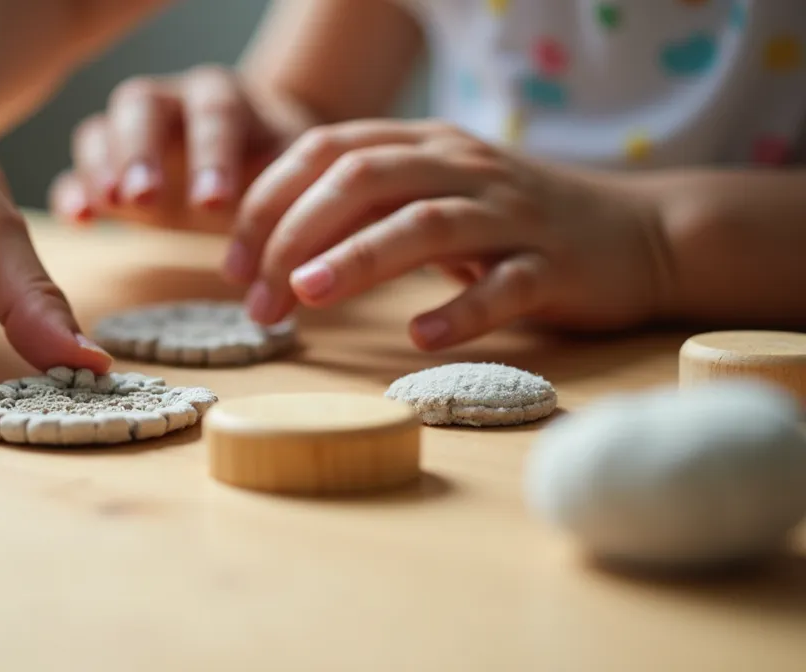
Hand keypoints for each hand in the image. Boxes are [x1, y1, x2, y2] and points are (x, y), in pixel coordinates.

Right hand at [47, 65, 312, 232]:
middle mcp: (171, 102)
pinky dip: (74, 190)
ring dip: (102, 167)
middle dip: (141, 151)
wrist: (251, 155)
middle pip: (143, 105)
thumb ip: (289, 201)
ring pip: (102, 128)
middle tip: (144, 198)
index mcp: (224, 96)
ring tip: (110, 205)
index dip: (212, 156)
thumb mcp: (292, 174)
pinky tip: (79, 220)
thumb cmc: (274, 168)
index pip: (215, 113)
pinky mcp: (106, 164)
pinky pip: (77, 168)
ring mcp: (131, 130)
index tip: (213, 205)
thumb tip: (296, 256)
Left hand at [229, 120, 672, 349]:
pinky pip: (504, 285)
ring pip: (427, 223)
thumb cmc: (512, 226)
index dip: (270, 200)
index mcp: (424, 146)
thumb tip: (268, 247)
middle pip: (364, 178)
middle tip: (259, 298)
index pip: (328, 150)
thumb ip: (363, 206)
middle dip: (296, 233)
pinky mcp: (554, 266)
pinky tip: (420, 335)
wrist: (639, 235)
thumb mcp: (433, 196)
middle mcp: (463, 168)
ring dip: (360, 257)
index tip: (231, 261)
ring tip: (308, 295)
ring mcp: (512, 215)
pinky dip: (460, 309)